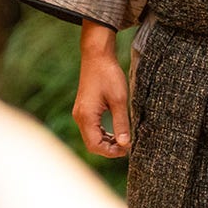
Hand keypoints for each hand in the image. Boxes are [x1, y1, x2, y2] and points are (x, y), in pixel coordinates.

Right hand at [73, 21, 130, 157]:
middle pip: (92, 143)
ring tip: (122, 140)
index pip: (95, 145)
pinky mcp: (84, 108)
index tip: (127, 149)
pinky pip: (91, 128)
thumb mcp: (119, 100)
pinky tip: (114, 132)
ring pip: (91, 137)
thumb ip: (121, 123)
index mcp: (86, 116)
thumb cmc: (108, 75)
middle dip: (109, 149)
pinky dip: (102, 133)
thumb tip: (125, 144)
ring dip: (106, 142)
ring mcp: (81, 112)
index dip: (111, 152)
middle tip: (126, 146)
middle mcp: (80, 116)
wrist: (97, 55)